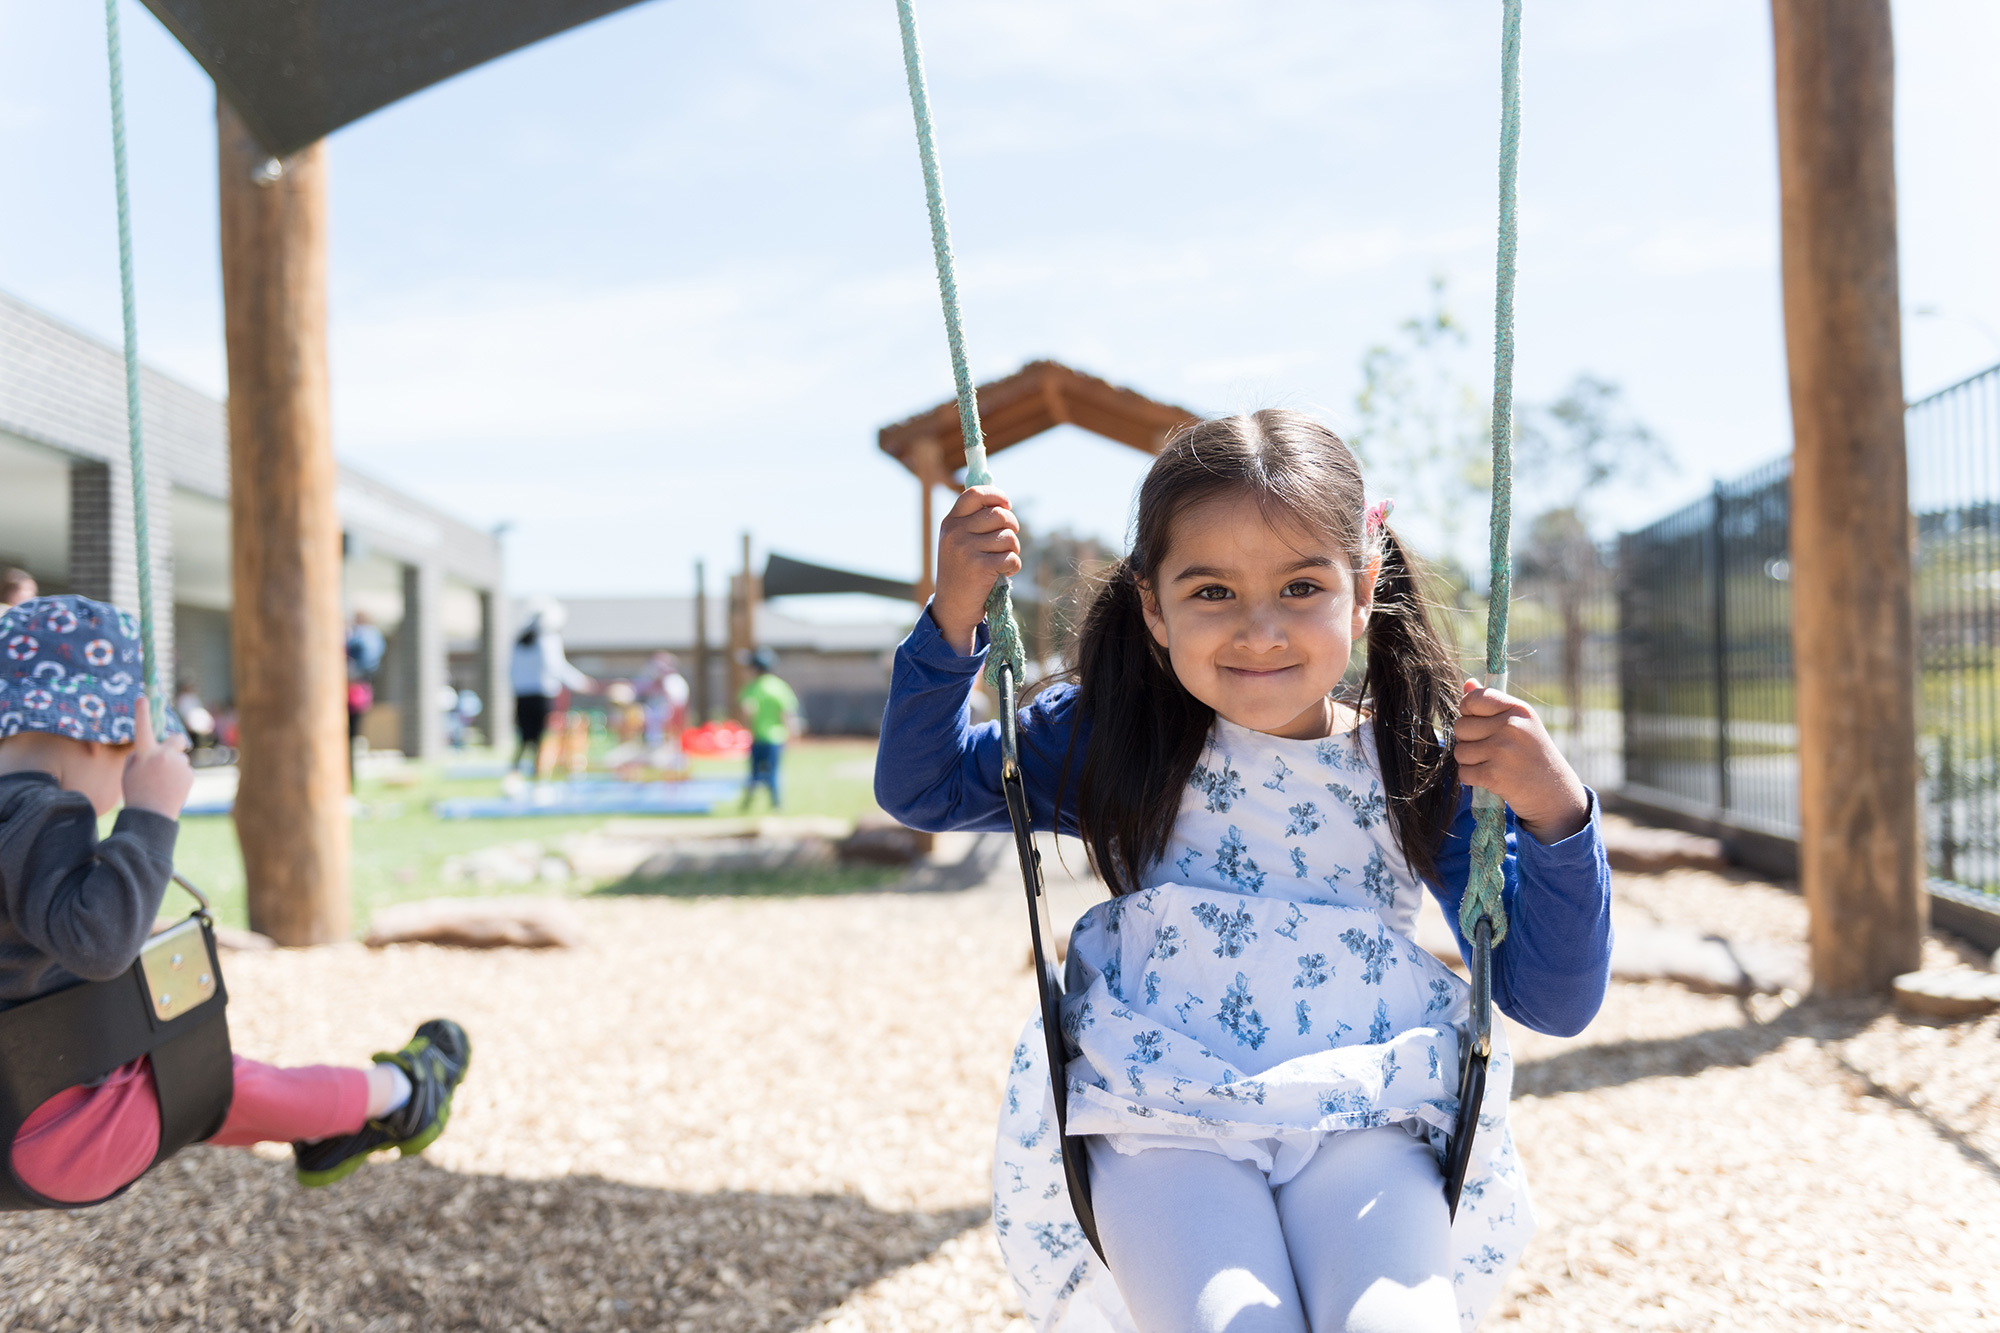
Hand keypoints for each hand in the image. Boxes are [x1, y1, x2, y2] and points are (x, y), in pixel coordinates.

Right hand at [123, 696, 192, 818]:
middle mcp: (163, 756)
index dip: (142, 712)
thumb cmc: (136, 792)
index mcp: (144, 754)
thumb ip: (141, 755)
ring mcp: (178, 765)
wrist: (151, 816)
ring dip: (174, 766)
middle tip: (167, 756)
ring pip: (180, 759)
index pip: (142, 728)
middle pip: (177, 739)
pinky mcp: (189, 775)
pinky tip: (171, 789)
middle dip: (175, 744)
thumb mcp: (130, 771)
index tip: (143, 697)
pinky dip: (180, 777)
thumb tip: (156, 747)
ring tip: (163, 783)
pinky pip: (184, 770)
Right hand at [932, 486, 1021, 654]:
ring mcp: (966, 549)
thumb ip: (974, 521)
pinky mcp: (980, 567)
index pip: (975, 494)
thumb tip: (1002, 501)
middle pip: (999, 515)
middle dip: (1012, 527)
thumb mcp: (958, 541)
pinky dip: (1013, 566)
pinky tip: (1004, 573)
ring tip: (1003, 560)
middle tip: (1009, 542)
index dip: (996, 496)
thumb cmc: (962, 572)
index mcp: (950, 522)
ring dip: (1013, 550)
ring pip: (1008, 537)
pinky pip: (1011, 558)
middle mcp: (955, 533)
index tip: (1007, 504)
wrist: (953, 607)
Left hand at [1452, 680, 1588, 843]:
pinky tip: (1491, 779)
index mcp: (1518, 709)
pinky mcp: (1495, 775)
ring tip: (1492, 765)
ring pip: (1460, 752)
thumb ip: (1492, 704)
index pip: (1473, 698)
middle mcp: (1512, 726)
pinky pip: (1464, 773)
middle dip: (1468, 741)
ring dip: (1470, 762)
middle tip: (1489, 751)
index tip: (1478, 723)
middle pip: (1461, 726)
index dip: (1467, 711)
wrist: (1555, 795)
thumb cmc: (1533, 756)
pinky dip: (1472, 779)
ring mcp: (1503, 750)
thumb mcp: (1521, 724)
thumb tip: (1467, 683)